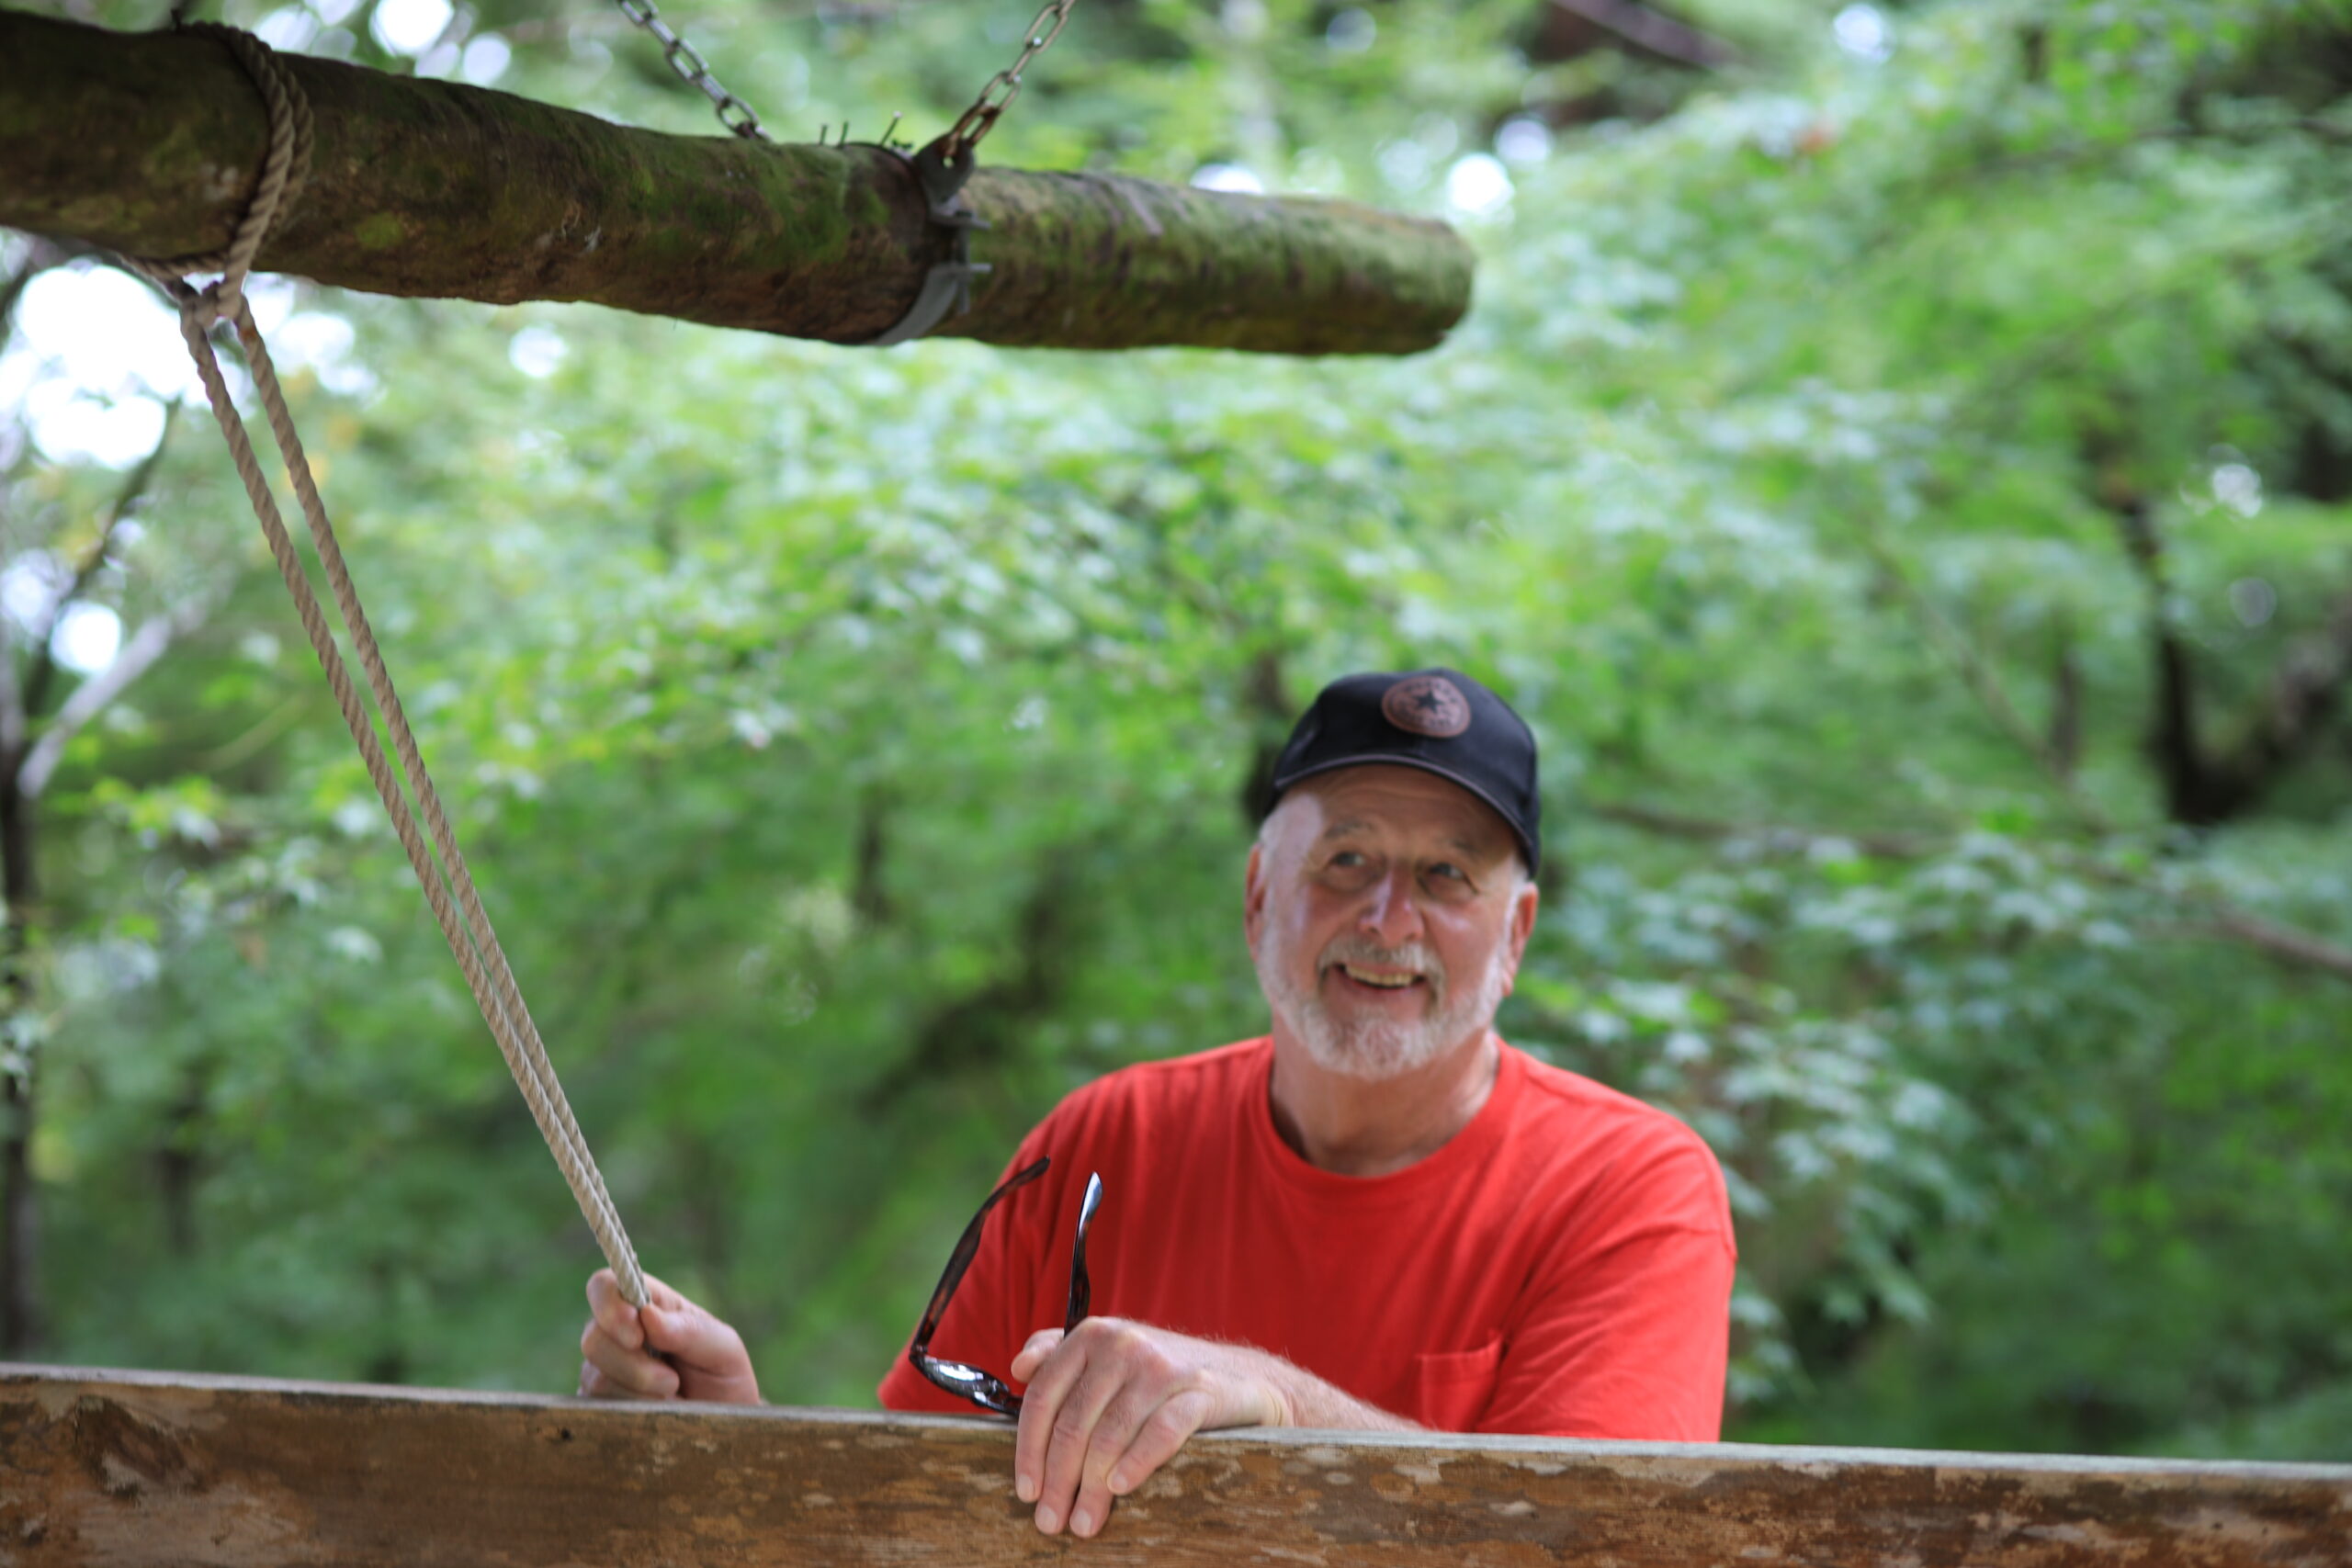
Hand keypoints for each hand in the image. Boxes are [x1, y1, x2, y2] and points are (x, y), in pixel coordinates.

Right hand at [577, 1268, 761, 1404]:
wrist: (724, 1426)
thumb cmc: (724, 1377)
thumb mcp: (723, 1348)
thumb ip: (689, 1330)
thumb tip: (647, 1315)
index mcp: (648, 1306)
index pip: (605, 1286)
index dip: (610, 1306)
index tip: (636, 1335)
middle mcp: (617, 1335)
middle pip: (593, 1337)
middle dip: (632, 1364)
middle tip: (672, 1380)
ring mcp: (605, 1371)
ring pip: (595, 1377)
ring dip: (638, 1391)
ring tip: (672, 1395)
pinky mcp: (600, 1406)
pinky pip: (599, 1408)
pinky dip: (633, 1411)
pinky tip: (656, 1412)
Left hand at [1009, 1316, 1288, 1538]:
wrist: (1242, 1378)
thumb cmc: (1162, 1378)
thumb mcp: (1110, 1356)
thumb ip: (1060, 1355)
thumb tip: (1019, 1366)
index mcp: (1092, 1334)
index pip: (1044, 1396)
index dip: (1028, 1449)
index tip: (1026, 1491)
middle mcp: (1123, 1343)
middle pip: (1074, 1422)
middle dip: (1059, 1480)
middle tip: (1051, 1521)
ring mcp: (1161, 1365)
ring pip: (1110, 1434)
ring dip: (1092, 1488)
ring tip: (1085, 1522)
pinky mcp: (1199, 1390)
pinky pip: (1160, 1432)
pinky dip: (1136, 1462)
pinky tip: (1120, 1488)